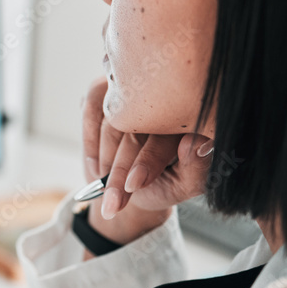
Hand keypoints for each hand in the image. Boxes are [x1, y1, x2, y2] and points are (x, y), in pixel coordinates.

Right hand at [81, 76, 214, 244]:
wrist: (127, 182)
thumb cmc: (163, 182)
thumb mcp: (182, 185)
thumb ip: (197, 171)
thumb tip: (197, 144)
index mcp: (191, 114)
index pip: (167, 134)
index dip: (148, 161)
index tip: (132, 186)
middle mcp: (164, 93)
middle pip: (135, 129)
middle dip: (119, 170)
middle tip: (113, 201)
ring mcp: (131, 87)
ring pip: (111, 121)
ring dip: (103, 158)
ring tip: (102, 186)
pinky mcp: (103, 86)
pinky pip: (92, 109)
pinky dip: (90, 141)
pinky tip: (95, 167)